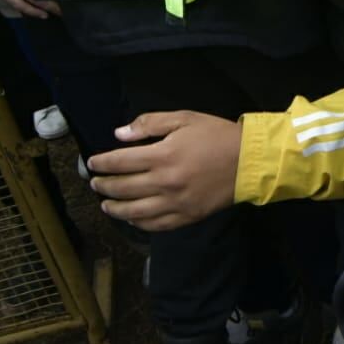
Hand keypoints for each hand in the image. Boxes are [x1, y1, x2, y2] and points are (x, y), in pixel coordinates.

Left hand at [87, 112, 242, 231]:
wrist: (251, 161)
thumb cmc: (218, 136)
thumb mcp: (185, 118)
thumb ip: (150, 123)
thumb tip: (119, 135)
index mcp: (162, 156)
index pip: (119, 162)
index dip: (101, 163)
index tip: (92, 163)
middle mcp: (164, 182)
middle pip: (122, 188)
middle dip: (103, 185)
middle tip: (95, 183)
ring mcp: (175, 203)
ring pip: (133, 211)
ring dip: (114, 208)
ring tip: (105, 204)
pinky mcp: (187, 216)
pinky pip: (155, 225)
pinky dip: (138, 223)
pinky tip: (131, 218)